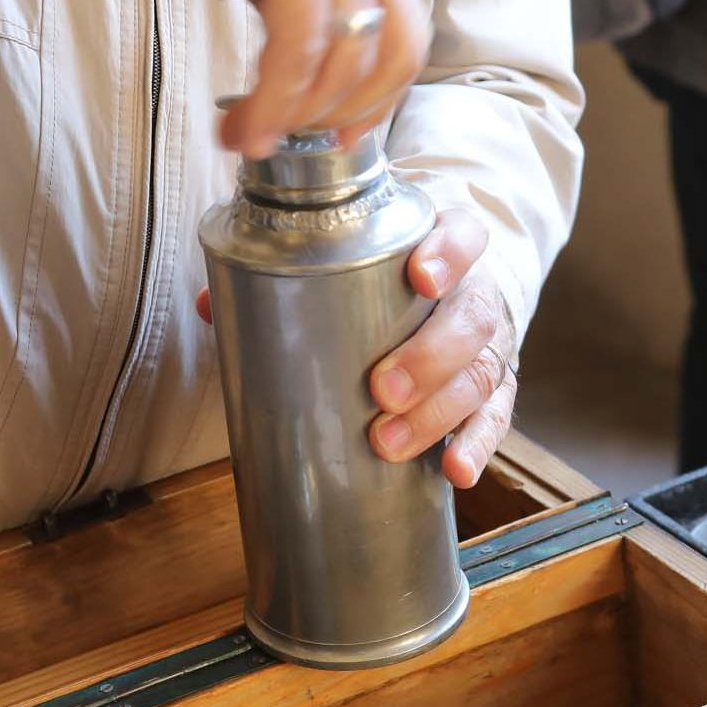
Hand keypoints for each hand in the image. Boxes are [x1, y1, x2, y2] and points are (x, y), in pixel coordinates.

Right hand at [80, 0, 429, 156]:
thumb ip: (297, 10)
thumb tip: (305, 79)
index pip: (402, 29)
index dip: (377, 96)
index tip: (340, 133)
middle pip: (391, 47)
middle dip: (340, 113)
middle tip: (290, 139)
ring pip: (347, 57)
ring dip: (297, 116)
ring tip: (249, 134)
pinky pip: (298, 49)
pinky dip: (274, 104)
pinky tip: (246, 127)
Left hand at [194, 208, 516, 487]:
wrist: (449, 287)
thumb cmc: (388, 277)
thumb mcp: (352, 259)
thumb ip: (285, 275)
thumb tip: (211, 305)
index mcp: (444, 245)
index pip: (463, 234)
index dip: (449, 254)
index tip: (421, 278)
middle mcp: (477, 293)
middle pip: (473, 318)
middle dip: (429, 357)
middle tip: (382, 390)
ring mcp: (489, 346)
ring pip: (482, 374)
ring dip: (438, 414)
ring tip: (389, 441)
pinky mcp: (495, 391)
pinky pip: (494, 419)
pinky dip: (476, 447)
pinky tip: (454, 472)